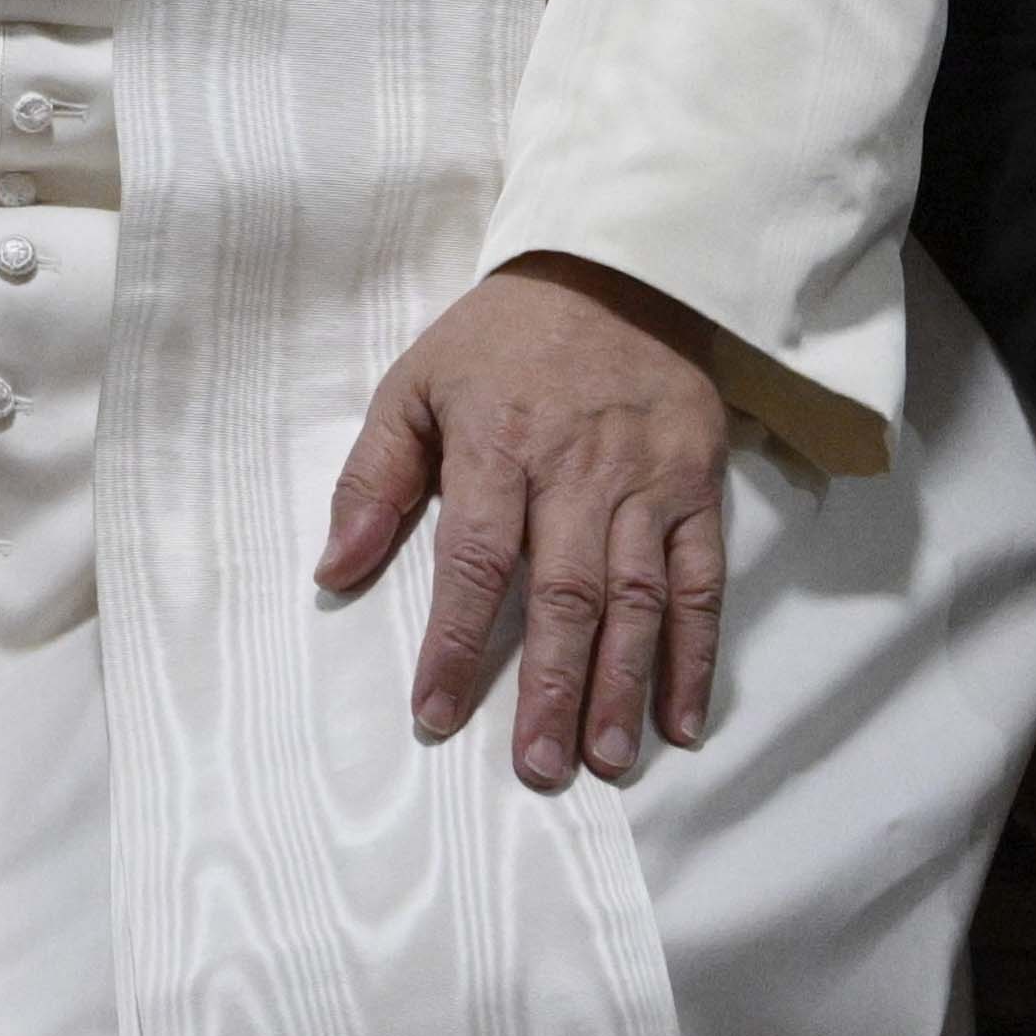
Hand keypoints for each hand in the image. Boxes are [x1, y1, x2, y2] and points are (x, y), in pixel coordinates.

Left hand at [316, 253, 733, 788]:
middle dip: (549, 687)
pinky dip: (697, 653)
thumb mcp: (416, 383)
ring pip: (637, 597)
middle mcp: (578, 469)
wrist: (617, 267)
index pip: (474, 558)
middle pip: (565, 593)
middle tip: (537, 768)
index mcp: (499, 443)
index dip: (454, 641)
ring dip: (623, 684)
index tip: (433, 714)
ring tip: (606, 758)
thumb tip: (334, 569)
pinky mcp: (698, 486)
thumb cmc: (501, 340)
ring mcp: (647, 481)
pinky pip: (702, 580)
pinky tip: (682, 717)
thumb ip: (372, 478)